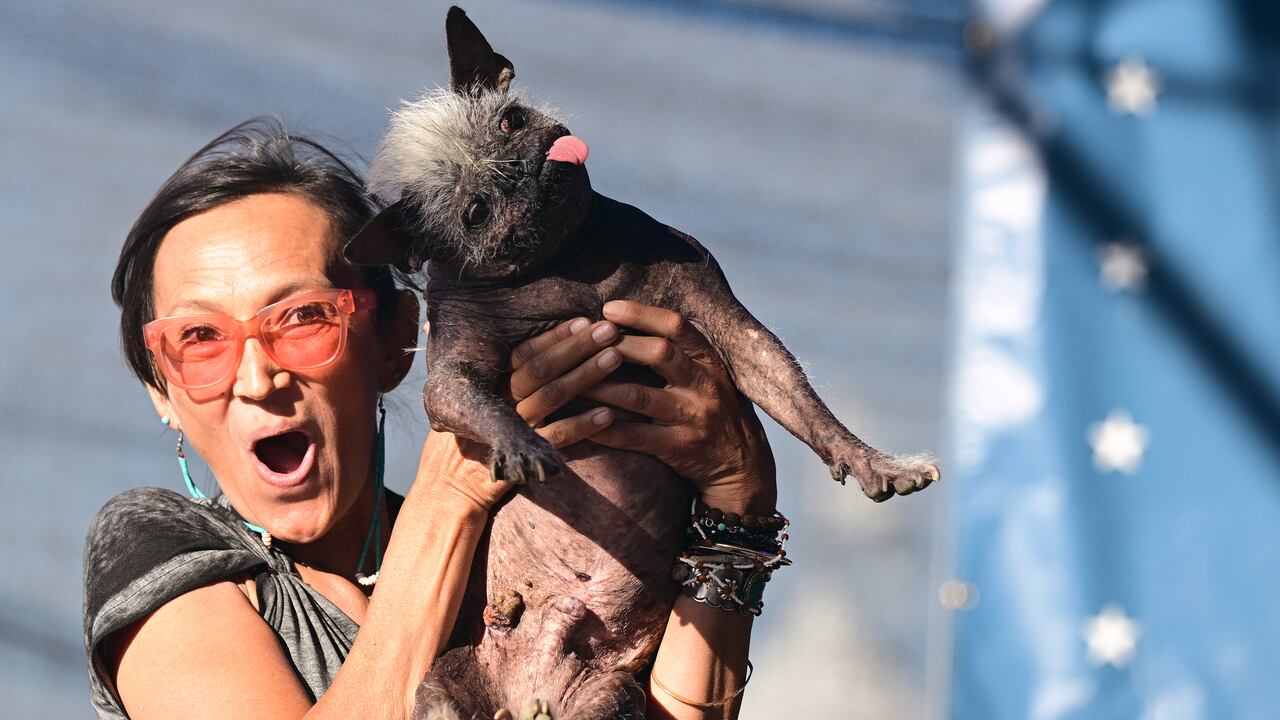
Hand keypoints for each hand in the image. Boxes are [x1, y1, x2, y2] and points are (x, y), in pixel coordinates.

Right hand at [423, 317, 623, 511]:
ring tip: (615, 359)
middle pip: (541, 369)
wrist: (454, 486)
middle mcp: (499, 402)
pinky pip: (557, 437)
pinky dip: (583, 425)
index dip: (554, 337)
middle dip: (578, 348)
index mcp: (488, 384)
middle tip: (610, 331)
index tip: (584, 321)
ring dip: (586, 376)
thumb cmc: (471, 434)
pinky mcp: (525, 457)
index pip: (524, 354)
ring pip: (552, 397)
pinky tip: (608, 414)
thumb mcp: (468, 396)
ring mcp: (512, 429)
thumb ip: (484, 365)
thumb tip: (435, 323)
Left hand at [583, 301, 776, 514]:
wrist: (742, 464)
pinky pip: (636, 437)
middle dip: (617, 345)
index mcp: (709, 360)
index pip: (677, 326)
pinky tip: (583, 423)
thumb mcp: (710, 375)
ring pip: (639, 396)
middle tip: (584, 342)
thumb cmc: (715, 410)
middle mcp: (703, 384)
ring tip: (570, 380)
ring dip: (601, 387)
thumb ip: (681, 352)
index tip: (609, 308)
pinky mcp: (679, 448)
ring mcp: (692, 417)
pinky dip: (607, 430)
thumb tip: (631, 323)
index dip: (642, 314)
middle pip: (658, 354)